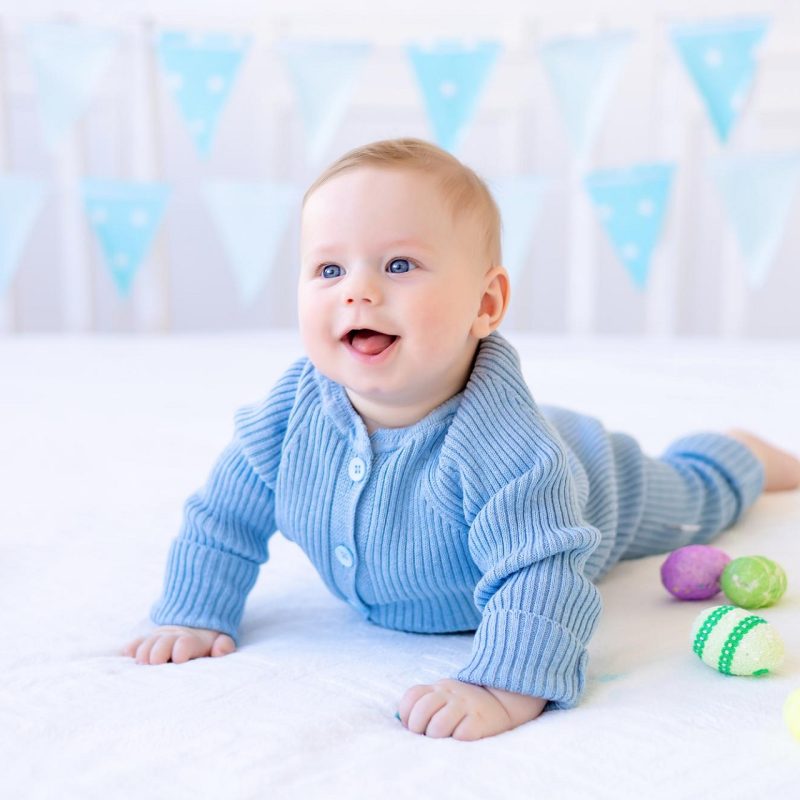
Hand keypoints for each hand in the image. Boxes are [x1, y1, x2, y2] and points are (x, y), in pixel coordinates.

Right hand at [122, 625, 235, 664]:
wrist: (192, 621)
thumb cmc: (206, 642)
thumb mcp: (219, 641)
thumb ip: (223, 645)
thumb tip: (221, 649)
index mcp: (191, 641)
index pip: (185, 644)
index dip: (182, 649)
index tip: (179, 658)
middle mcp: (172, 638)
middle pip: (162, 644)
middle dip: (158, 652)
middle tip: (156, 661)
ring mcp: (158, 639)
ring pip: (147, 643)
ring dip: (144, 652)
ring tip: (143, 662)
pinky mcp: (146, 641)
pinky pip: (136, 643)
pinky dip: (131, 648)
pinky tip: (126, 654)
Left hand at [397, 678, 545, 740]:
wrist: (502, 700)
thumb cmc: (463, 704)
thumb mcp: (444, 695)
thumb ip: (424, 702)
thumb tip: (400, 721)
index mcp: (439, 686)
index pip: (412, 697)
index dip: (407, 715)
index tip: (413, 726)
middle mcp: (450, 692)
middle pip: (421, 712)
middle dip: (418, 730)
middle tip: (427, 735)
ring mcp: (465, 705)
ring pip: (438, 727)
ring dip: (437, 738)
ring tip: (444, 738)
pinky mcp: (480, 720)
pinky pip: (460, 736)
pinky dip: (456, 740)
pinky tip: (461, 737)